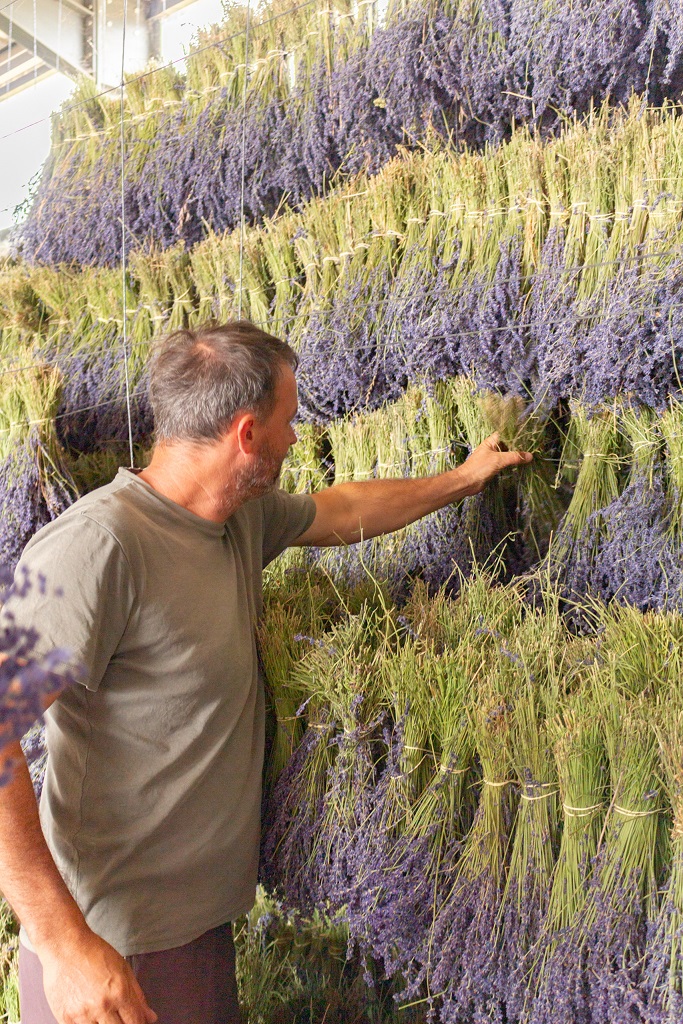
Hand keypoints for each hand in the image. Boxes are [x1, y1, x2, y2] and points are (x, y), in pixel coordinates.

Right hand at [40, 929, 157, 1023]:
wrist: (65, 947)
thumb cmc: (94, 953)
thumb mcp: (123, 968)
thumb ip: (138, 996)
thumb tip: (150, 1017)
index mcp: (119, 992)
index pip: (136, 1022)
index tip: (138, 1022)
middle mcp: (102, 1006)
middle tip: (120, 1016)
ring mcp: (82, 1014)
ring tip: (103, 1014)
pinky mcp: (65, 1018)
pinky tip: (89, 1016)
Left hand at [459, 432, 532, 496]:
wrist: (467, 482)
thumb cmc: (479, 467)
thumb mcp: (498, 460)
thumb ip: (514, 457)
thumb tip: (530, 456)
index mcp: (491, 442)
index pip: (506, 433)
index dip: (516, 433)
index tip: (529, 435)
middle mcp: (493, 448)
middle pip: (509, 444)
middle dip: (519, 446)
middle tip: (534, 447)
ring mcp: (494, 458)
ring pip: (508, 454)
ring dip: (517, 456)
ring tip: (531, 455)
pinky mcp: (495, 467)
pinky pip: (506, 463)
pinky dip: (514, 464)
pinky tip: (523, 465)